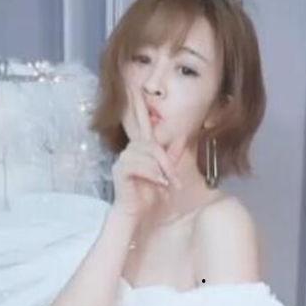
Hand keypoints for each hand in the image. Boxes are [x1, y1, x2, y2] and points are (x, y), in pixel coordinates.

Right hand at [113, 82, 185, 220]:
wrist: (139, 218)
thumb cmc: (153, 198)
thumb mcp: (167, 173)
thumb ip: (172, 156)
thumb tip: (185, 138)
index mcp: (142, 150)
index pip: (138, 123)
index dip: (136, 105)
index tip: (135, 87)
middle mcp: (131, 151)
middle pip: (144, 132)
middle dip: (151, 133)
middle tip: (153, 129)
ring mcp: (124, 160)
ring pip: (147, 150)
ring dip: (162, 166)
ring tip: (171, 182)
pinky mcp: (120, 172)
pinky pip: (138, 164)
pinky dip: (152, 173)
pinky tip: (160, 183)